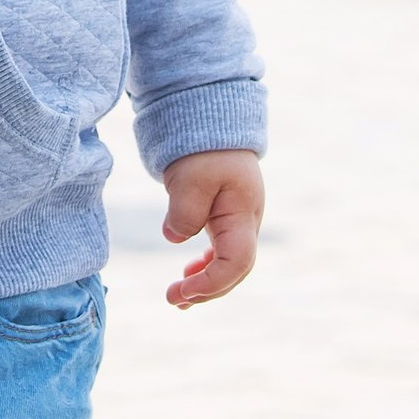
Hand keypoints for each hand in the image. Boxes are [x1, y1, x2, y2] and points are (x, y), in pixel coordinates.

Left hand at [161, 148, 263, 308]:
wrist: (211, 118)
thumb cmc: (203, 146)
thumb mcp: (191, 176)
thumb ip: (185, 209)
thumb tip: (174, 238)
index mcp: (243, 215)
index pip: (236, 262)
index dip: (212, 281)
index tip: (183, 289)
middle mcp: (245, 223)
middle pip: (233, 268)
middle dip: (206, 289)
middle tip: (174, 300)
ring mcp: (236, 220)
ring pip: (227, 262)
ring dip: (205, 281)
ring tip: (179, 298)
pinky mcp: (222, 215)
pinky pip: (219, 249)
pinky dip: (205, 265)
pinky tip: (188, 273)